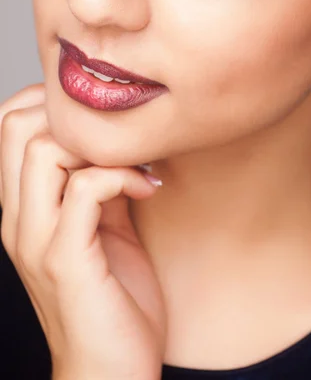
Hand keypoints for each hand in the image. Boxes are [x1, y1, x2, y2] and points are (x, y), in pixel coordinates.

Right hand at [0, 84, 166, 379]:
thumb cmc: (112, 300)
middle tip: (120, 138)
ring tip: (136, 165)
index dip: (51, 103)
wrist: (109, 373)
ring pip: (45, 151)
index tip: (101, 119)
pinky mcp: (66, 259)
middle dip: (72, 116)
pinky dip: (123, 176)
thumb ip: (100, 186)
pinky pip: (87, 188)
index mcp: (23, 209)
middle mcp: (18, 218)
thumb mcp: (105, 228)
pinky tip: (149, 189)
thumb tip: (119, 146)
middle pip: (17, 126)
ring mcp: (37, 238)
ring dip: (100, 144)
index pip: (10, 126)